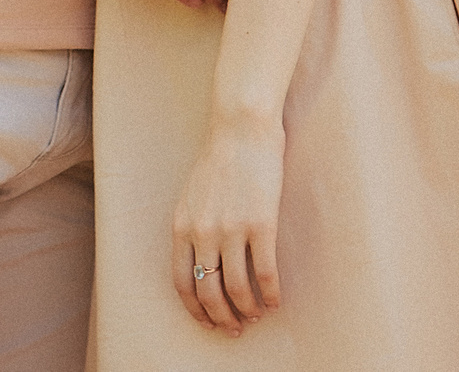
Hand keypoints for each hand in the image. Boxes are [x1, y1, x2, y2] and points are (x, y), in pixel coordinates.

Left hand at [172, 116, 284, 334]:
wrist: (241, 131)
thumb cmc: (218, 162)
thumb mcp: (191, 197)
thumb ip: (192, 228)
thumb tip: (201, 263)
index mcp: (181, 226)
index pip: (182, 281)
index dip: (195, 308)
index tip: (207, 321)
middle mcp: (202, 232)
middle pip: (209, 290)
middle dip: (221, 316)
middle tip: (234, 328)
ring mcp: (231, 229)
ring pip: (237, 288)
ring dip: (248, 310)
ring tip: (257, 316)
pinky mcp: (261, 225)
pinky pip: (265, 273)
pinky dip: (271, 294)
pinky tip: (277, 301)